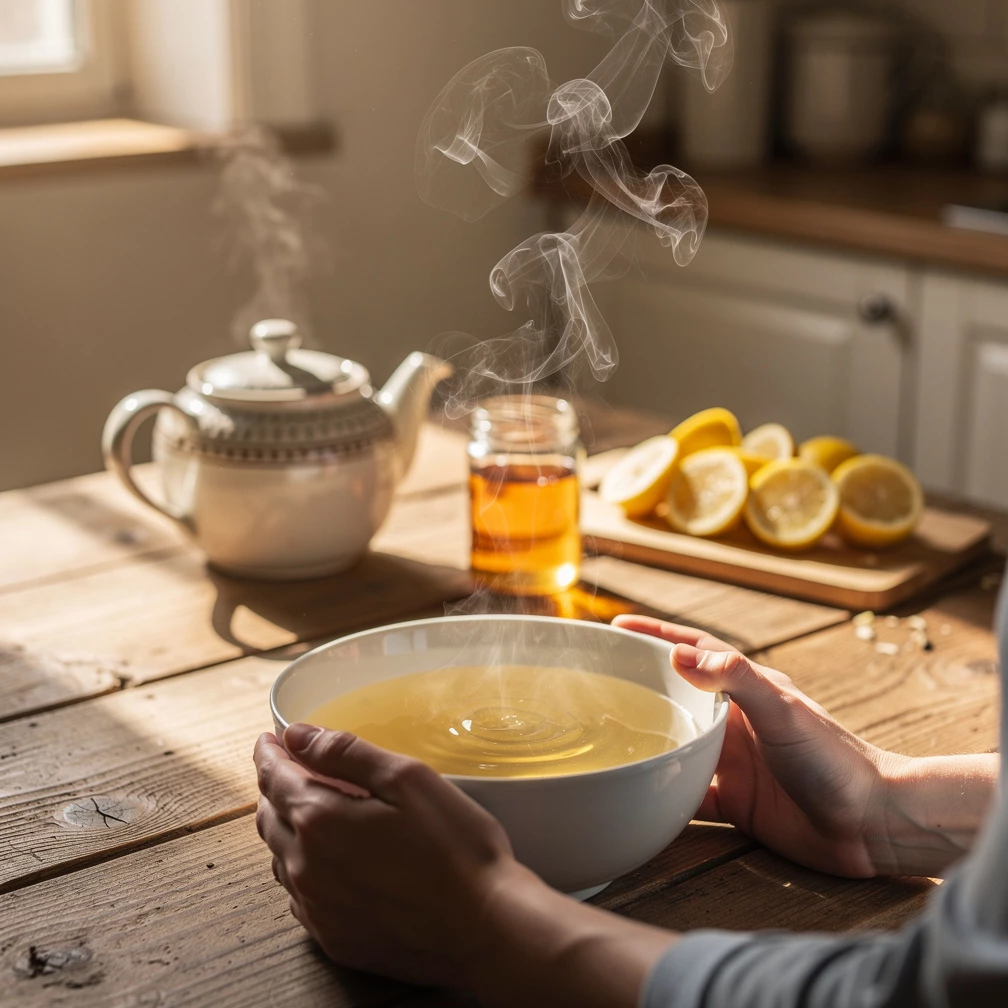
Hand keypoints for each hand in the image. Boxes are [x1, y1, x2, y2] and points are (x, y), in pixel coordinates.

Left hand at [254, 726, 677, 1006]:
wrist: (485, 928)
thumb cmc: (455, 848)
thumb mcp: (408, 780)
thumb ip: (346, 753)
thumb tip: (296, 735)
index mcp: (320, 820)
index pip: (275, 778)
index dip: (269, 754)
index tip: (268, 740)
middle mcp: (306, 867)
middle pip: (269, 818)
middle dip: (275, 789)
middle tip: (289, 770)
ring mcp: (317, 909)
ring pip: (281, 859)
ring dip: (287, 830)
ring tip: (308, 812)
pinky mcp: (334, 940)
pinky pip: (300, 897)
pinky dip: (303, 870)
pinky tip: (327, 864)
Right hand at [613, 616, 900, 877]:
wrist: (871, 826)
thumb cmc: (833, 758)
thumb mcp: (781, 708)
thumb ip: (734, 677)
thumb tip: (677, 654)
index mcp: (745, 690)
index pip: (693, 650)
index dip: (656, 635)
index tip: (617, 627)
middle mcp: (734, 722)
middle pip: (676, 697)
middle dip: (639, 686)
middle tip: (595, 683)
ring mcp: (732, 763)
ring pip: (675, 745)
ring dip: (646, 741)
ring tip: (602, 739)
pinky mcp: (733, 803)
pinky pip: (684, 796)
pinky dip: (660, 795)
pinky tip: (633, 796)